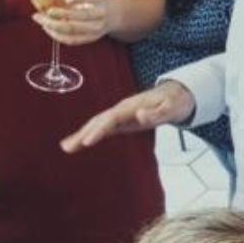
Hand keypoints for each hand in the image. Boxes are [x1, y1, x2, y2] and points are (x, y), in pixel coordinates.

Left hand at [33, 0, 115, 45]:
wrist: (112, 15)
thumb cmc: (93, 0)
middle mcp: (100, 13)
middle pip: (80, 16)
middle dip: (60, 14)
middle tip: (46, 11)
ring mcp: (96, 28)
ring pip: (73, 30)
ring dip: (54, 26)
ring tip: (41, 20)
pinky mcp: (90, 38)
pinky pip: (71, 40)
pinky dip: (57, 35)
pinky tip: (47, 28)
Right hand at [61, 81, 194, 152]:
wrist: (177, 95)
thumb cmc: (175, 102)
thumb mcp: (172, 108)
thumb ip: (157, 112)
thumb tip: (140, 115)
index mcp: (131, 106)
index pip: (111, 119)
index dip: (98, 130)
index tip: (87, 142)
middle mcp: (122, 109)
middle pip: (99, 120)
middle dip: (82, 133)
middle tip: (67, 147)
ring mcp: (120, 114)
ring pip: (97, 123)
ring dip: (81, 134)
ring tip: (66, 147)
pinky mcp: (121, 120)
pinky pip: (102, 128)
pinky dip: (89, 134)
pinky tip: (79, 143)